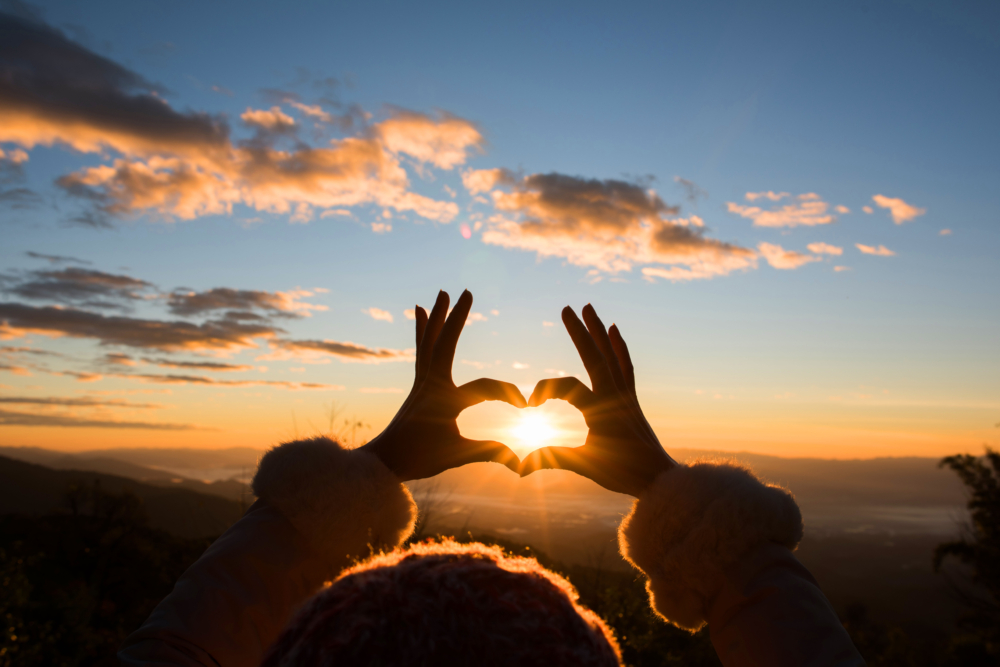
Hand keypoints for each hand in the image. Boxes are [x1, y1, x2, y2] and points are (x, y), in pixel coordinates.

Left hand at [362, 289, 526, 480]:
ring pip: (430, 341)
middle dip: (457, 318)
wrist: (382, 462)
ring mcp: (422, 382)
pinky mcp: (418, 384)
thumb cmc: (418, 459)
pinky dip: (423, 330)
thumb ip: (489, 453)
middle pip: (445, 343)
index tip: (526, 406)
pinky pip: (421, 350)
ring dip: (438, 316)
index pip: (484, 388)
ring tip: (441, 293)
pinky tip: (421, 313)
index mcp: (444, 400)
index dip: (509, 394)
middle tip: (466, 291)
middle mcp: (431, 384)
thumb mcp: (456, 456)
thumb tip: (522, 462)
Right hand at [518, 304, 675, 496]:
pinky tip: (615, 331)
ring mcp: (625, 395)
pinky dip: (620, 347)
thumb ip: (554, 460)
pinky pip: (626, 366)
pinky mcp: (632, 398)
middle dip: (580, 332)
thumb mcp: (586, 466)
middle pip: (595, 357)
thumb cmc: (624, 474)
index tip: (529, 405)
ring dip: (599, 330)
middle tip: (566, 308)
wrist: (660, 478)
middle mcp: (615, 396)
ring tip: (590, 307)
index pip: (568, 387)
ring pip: (611, 355)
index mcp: (600, 411)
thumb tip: (520, 466)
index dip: (544, 390)